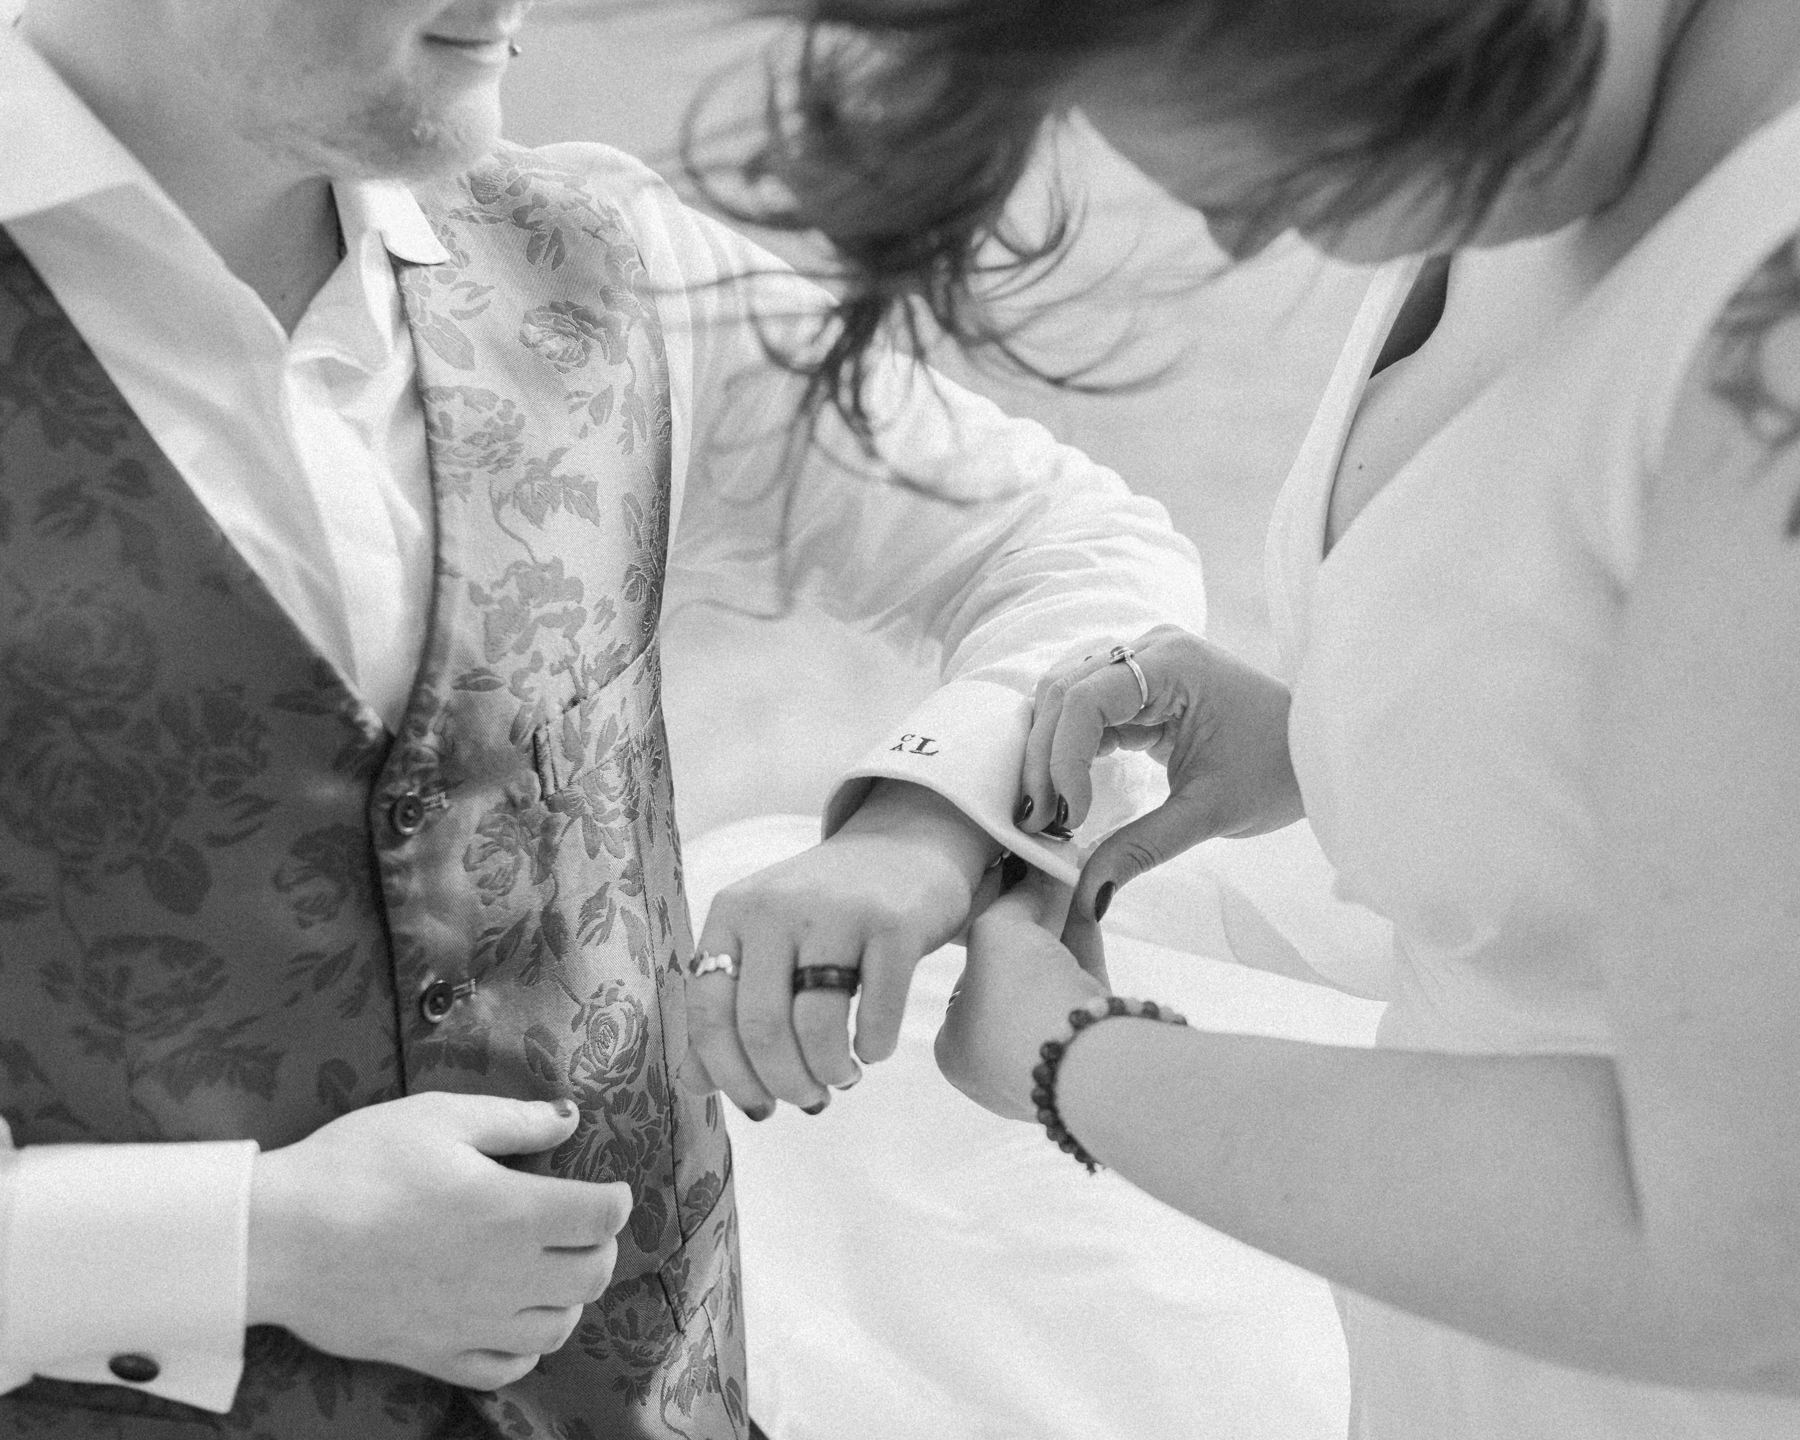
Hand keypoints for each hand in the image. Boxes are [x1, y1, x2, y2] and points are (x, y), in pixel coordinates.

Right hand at [248, 1092, 630, 1390]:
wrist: (277, 1238)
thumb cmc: (357, 1165)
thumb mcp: (439, 1118)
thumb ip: (513, 1120)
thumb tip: (569, 1116)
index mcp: (514, 1212)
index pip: (604, 1217)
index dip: (613, 1198)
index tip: (601, 1187)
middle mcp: (506, 1276)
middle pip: (593, 1275)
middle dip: (598, 1246)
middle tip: (576, 1224)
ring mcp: (473, 1324)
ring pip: (559, 1327)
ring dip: (566, 1296)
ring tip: (544, 1268)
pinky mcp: (436, 1355)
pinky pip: (508, 1369)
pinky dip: (524, 1347)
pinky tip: (508, 1316)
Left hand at [685, 781, 997, 1116]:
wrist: (906, 848)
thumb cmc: (826, 913)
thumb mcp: (764, 943)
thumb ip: (726, 1008)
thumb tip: (695, 1085)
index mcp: (732, 912)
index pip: (708, 1011)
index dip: (728, 1075)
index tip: (759, 1106)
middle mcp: (777, 907)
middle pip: (761, 1027)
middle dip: (784, 1083)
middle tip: (809, 1099)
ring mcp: (838, 912)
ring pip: (815, 1026)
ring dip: (830, 1073)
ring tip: (843, 1077)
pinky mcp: (894, 924)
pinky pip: (877, 1011)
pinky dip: (874, 1047)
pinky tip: (873, 1049)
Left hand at [936, 868, 1105, 1120]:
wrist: (1094, 1060)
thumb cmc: (1020, 1005)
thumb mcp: (995, 936)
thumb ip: (1009, 903)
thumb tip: (1031, 874)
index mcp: (957, 1051)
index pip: (968, 983)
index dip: (986, 939)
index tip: (1005, 901)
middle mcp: (1000, 1062)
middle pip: (1015, 981)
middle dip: (1031, 933)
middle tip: (1041, 884)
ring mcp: (1051, 1059)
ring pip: (1053, 982)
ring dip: (1061, 931)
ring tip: (1069, 880)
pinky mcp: (1096, 1046)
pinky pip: (1084, 985)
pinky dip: (1085, 943)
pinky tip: (1090, 899)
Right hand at [1014, 625, 1301, 959]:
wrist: (1318, 752)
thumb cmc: (1276, 772)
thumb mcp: (1208, 814)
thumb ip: (1140, 849)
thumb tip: (1087, 898)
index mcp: (1173, 664)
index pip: (1085, 699)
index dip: (1062, 759)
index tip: (1067, 819)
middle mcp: (1150, 649)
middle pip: (1062, 691)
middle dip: (1042, 758)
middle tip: (1036, 823)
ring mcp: (1142, 661)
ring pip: (1063, 695)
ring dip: (1046, 751)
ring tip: (1045, 811)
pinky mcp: (1139, 684)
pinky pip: (1082, 707)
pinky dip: (1065, 746)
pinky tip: (1062, 790)